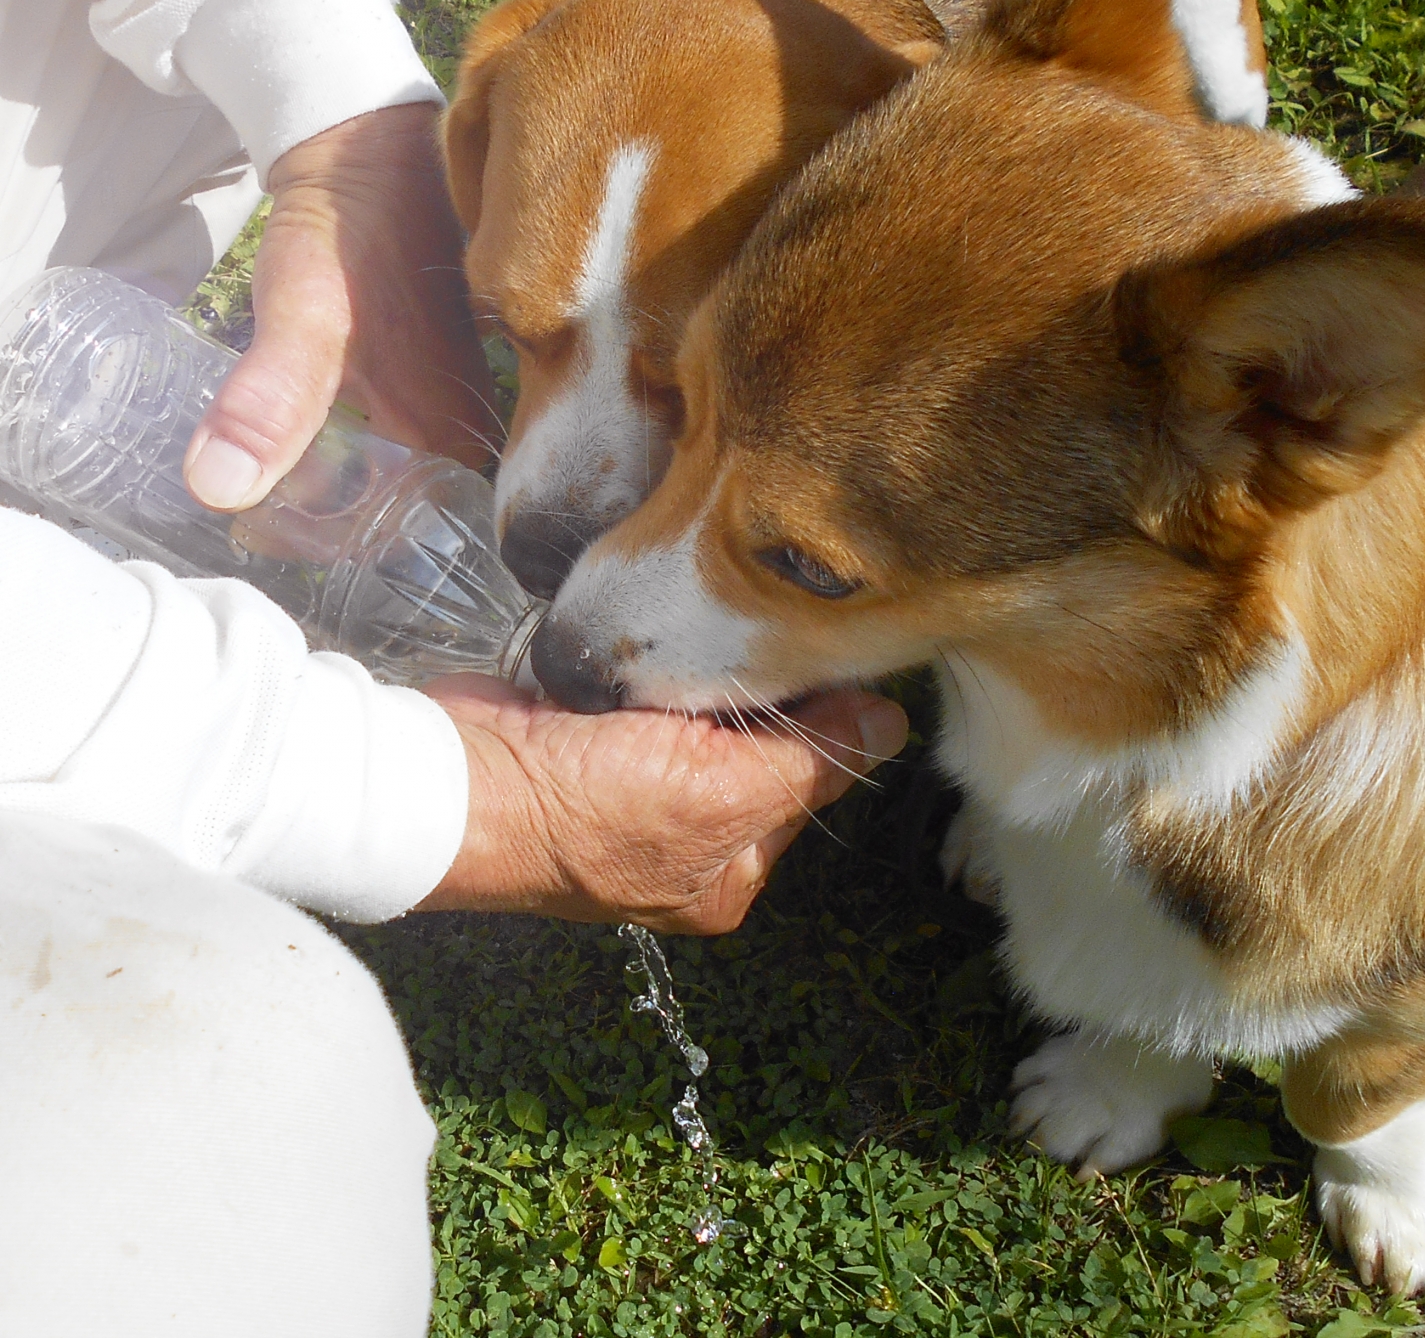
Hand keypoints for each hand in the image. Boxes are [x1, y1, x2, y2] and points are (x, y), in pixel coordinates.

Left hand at [183, 103, 500, 510]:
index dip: (317, 542)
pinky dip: (344, 447)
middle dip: (323, 517)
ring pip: (392, 478)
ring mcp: (457, 402)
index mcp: (449, 438)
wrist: (370, 150)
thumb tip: (218, 492)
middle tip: (250, 493)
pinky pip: (393, 440)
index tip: (251, 524)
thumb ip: (270, 406)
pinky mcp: (438, 374)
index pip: (390, 536)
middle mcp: (468, 431)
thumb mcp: (302, 316)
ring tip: (266, 463)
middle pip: (393, 514)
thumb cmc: (347, 234)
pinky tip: (302, 426)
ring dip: (330, 483)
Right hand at [417, 677, 910, 932]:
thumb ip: (812, 758)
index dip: (823, 719)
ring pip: (709, 710)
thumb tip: (891, 724)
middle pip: (762, 746)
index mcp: (727, 872)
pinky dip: (657, 665)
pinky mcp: (593, 739)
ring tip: (697, 635)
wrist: (450, 781)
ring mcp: (635, 790)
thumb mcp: (723, 790)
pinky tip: (653, 640)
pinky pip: (653, 692)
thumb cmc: (586, 806)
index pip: (809, 781)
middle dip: (757, 694)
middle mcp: (687, 842)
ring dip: (706, 670)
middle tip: (748, 637)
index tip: (819, 652)